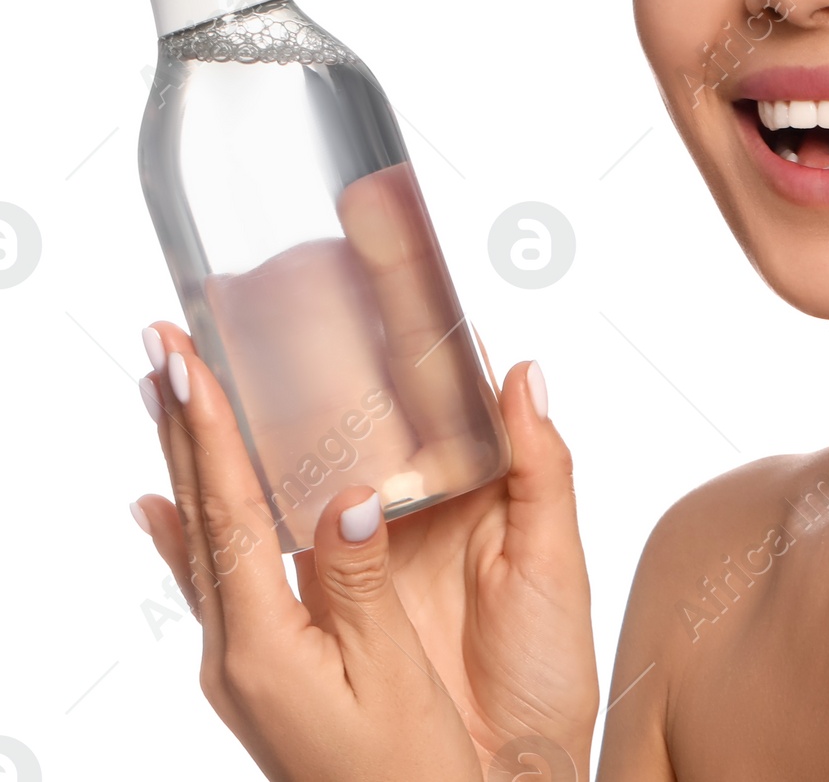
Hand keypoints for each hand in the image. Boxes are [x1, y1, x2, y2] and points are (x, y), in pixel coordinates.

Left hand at [133, 322, 598, 780]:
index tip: (187, 363)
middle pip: (198, 514)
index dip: (209, 433)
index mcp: (261, 649)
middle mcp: (235, 651)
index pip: (228, 516)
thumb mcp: (391, 679)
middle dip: (180, 425)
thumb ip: (360, 584)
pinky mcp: (261, 665)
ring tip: (164, 397)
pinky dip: (184, 528)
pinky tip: (158, 509)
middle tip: (160, 348)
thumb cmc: (411, 774)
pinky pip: (211, 575)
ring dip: (186, 458)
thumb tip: (351, 495)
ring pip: (201, 536)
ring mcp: (242, 660)